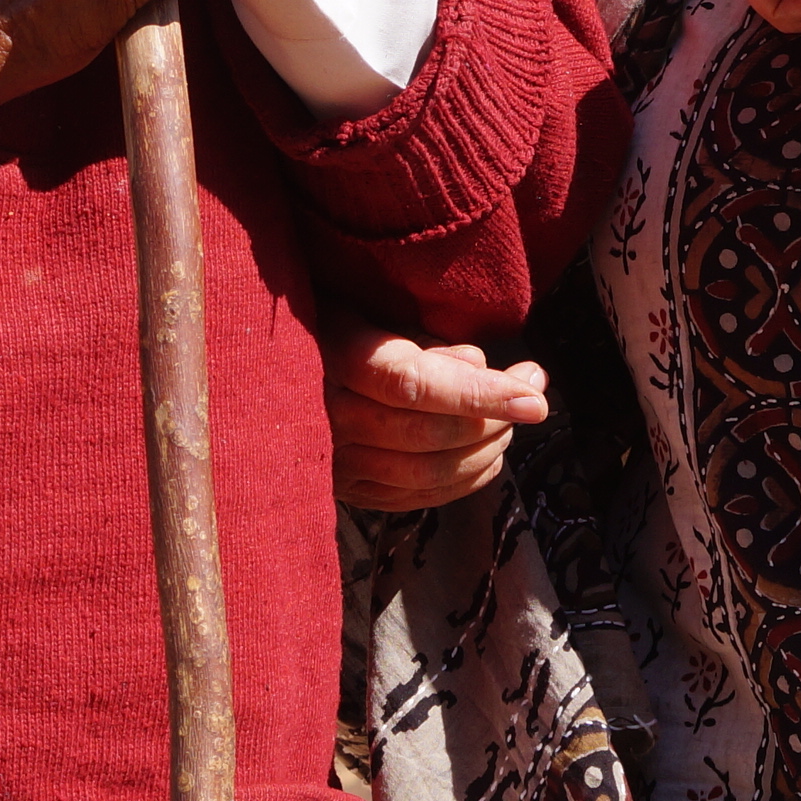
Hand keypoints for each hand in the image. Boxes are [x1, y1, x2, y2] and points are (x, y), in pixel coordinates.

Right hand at [323, 310, 548, 512]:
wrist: (267, 374)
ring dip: (486, 451)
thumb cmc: (327, 322)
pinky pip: (415, 497)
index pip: (414, 383)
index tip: (533, 392)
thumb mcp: (364, 303)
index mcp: (334, 359)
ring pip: (427, 472)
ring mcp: (335, 463)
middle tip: (531, 392)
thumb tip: (477, 363)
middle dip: (494, 419)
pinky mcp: (346, 491)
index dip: (480, 392)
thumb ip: (418, 335)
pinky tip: (488, 455)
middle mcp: (329, 420)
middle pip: (429, 434)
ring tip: (512, 420)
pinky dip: (462, 480)